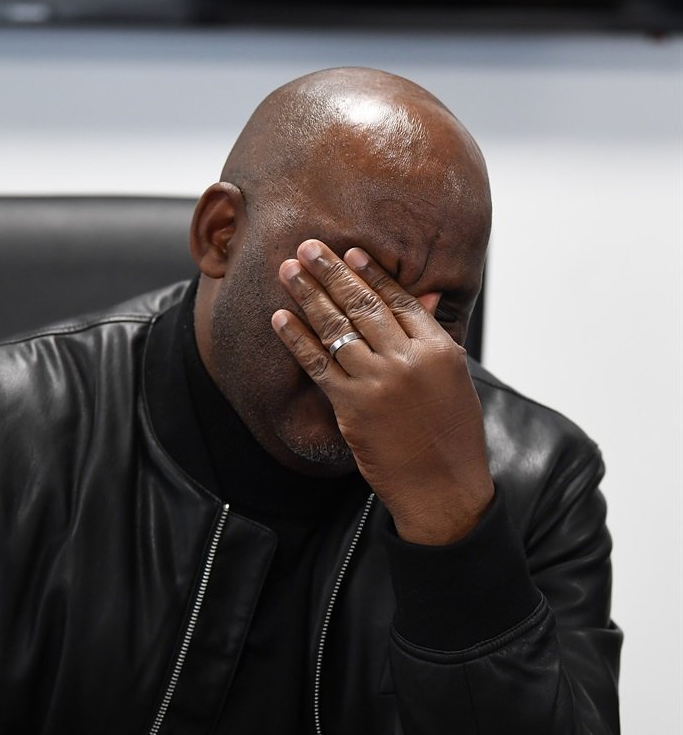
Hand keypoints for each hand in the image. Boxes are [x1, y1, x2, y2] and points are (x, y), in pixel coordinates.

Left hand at [271, 239, 493, 544]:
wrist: (443, 487)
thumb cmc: (453, 437)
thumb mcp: (455, 381)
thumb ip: (435, 337)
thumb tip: (425, 297)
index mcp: (438, 349)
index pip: (399, 300)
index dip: (372, 274)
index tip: (350, 252)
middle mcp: (407, 359)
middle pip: (363, 305)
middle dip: (332, 272)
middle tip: (309, 247)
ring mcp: (377, 381)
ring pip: (337, 328)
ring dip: (308, 295)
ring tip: (288, 270)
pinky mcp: (351, 406)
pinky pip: (318, 364)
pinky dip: (296, 339)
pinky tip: (279, 318)